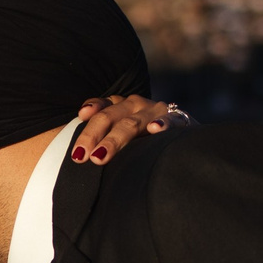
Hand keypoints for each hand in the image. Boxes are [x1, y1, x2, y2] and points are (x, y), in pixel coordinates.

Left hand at [73, 95, 191, 164]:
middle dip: (92, 135)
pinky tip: (155, 129)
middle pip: (109, 116)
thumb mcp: (122, 137)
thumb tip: (78, 157)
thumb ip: (101, 140)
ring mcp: (155, 111)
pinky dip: (162, 123)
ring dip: (116, 139)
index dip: (91, 108)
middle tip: (81, 157)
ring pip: (132, 123)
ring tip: (101, 154)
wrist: (185, 141)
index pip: (101, 105)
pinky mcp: (179, 120)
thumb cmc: (145, 141)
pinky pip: (170, 120)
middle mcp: (135, 105)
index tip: (80, 116)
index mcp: (119, 106)